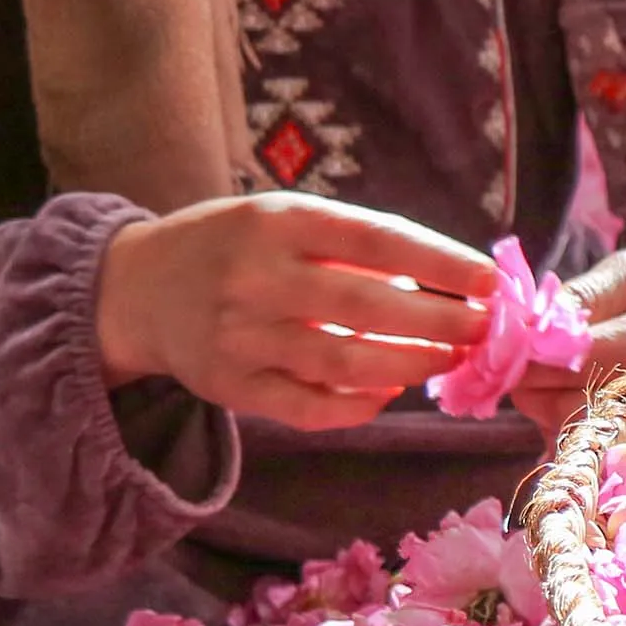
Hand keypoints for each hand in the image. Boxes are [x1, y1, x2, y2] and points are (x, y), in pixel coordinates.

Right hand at [97, 193, 496, 431]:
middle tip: (484, 329)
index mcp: (278, 221)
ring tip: (450, 359)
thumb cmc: (234, 246)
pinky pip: (310, 407)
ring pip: (345, 362)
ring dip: (410, 364)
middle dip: (440, 321)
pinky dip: (360, 406)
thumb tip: (450, 281)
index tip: (490, 279)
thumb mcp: (284, 218)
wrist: (135, 288)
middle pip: (367, 306)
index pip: (376, 240)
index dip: (440, 262)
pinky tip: (391, 391)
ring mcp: (240, 337)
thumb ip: (355, 245)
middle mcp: (256, 277)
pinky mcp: (230, 387)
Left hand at [509, 245, 625, 442]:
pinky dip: (560, 422)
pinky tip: (565, 393)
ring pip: (567, 427)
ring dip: (541, 400)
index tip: (507, 336)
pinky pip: (582, 446)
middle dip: (529, 379)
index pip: (579, 357)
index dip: (532, 352)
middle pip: (565, 401)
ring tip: (550, 366)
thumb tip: (534, 321)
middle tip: (520, 352)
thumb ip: (587, 294)